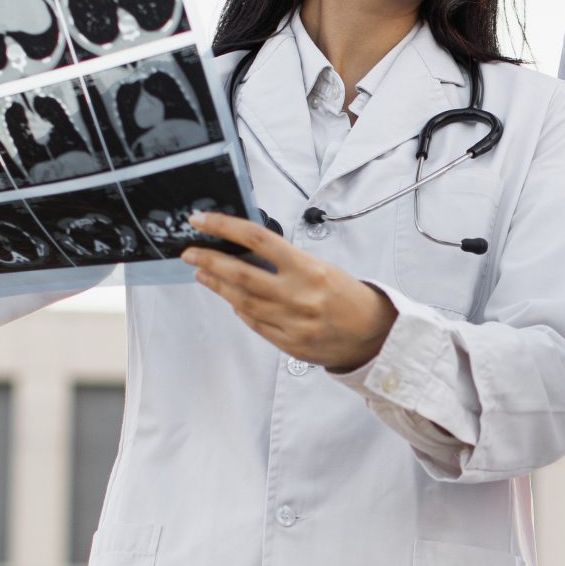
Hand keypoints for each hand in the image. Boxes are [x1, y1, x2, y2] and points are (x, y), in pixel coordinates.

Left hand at [181, 211, 397, 371]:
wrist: (374, 335)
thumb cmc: (348, 296)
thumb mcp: (321, 267)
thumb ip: (285, 262)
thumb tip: (246, 253)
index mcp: (307, 269)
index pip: (257, 239)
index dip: (224, 227)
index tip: (202, 222)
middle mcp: (297, 296)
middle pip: (239, 274)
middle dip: (208, 260)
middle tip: (190, 253)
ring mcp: (291, 323)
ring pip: (241, 301)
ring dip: (218, 285)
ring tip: (203, 274)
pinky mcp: (288, 344)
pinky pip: (255, 323)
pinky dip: (240, 309)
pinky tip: (231, 299)